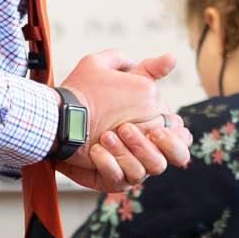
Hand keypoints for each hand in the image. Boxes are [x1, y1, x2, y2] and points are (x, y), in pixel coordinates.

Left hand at [56, 51, 192, 193]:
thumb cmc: (87, 94)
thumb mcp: (113, 73)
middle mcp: (146, 150)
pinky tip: (96, 150)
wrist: (57, 117)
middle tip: (142, 131)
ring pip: (146, 171)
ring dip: (129, 152)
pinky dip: (110, 164)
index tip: (159, 125)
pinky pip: (119, 179)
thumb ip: (146, 67)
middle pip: (175, 159)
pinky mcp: (112, 179)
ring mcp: (131, 166)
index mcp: (153, 127)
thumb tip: (172, 57)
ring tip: (106, 136)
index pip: (181, 137)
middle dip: (163, 147)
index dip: (176, 136)